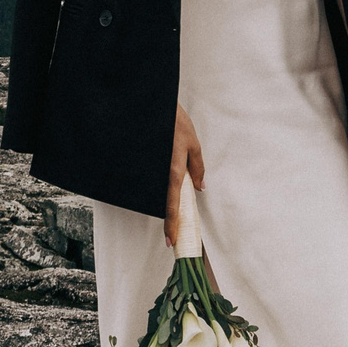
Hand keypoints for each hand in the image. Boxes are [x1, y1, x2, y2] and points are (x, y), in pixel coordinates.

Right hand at [166, 103, 205, 247]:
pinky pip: (153, 183)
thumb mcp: (192, 143)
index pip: (172, 204)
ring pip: (157, 194)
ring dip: (164, 204)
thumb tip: (201, 186)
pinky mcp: (147, 165)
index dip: (171, 224)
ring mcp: (152, 171)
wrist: (153, 106)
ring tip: (171, 215)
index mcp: (173, 170)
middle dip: (168, 219)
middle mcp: (160, 173)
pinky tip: (164, 191)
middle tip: (172, 235)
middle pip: (163, 203)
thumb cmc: (174, 122)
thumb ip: (197, 167)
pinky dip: (159, 190)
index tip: (171, 240)